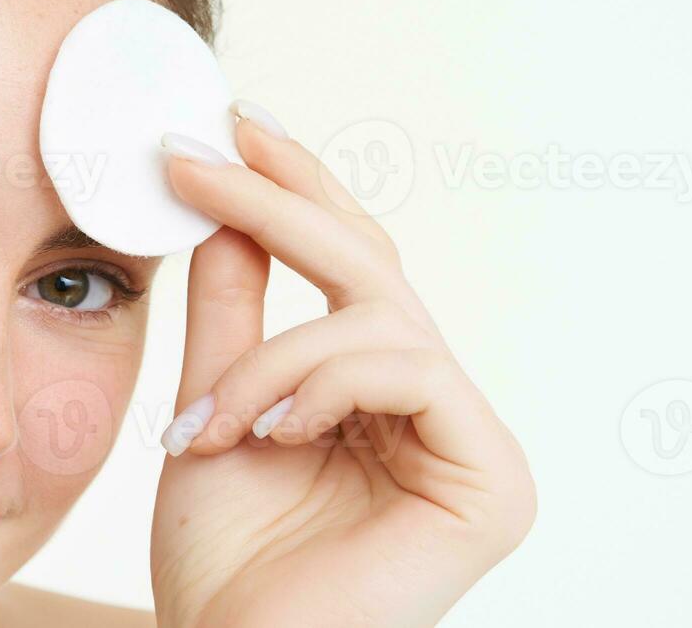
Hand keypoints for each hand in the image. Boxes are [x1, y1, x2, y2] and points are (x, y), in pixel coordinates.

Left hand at [148, 106, 534, 626]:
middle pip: (374, 266)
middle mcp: (436, 413)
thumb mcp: (210, 407)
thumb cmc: (222, 567)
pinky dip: (321, 384)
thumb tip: (226, 203)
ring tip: (206, 419)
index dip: (296, 188)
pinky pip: (411, 368)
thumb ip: (232, 312)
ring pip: (381, 315)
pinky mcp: (493, 481)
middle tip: (197, 157)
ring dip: (271, 355)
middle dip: (280, 202)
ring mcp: (471, 446)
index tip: (229, 124)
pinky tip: (267, 433)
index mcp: (378, 397)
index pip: (350, 266)